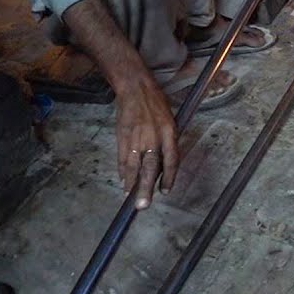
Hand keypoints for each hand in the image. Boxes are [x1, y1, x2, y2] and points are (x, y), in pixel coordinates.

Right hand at [114, 79, 178, 209]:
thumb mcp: (169, 120)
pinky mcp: (122, 136)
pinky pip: (122, 157)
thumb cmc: (155, 103)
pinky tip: (123, 180)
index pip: (171, 160)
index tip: (165, 191)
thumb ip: (167, 141)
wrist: (135, 88)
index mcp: (169, 132)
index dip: (168, 177)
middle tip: (143, 205)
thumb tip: (163, 163)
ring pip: (133, 165)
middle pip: (150, 167)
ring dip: (131, 183)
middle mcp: (153, 137)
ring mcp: (136, 137)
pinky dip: (122, 170)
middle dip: (146, 187)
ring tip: (130, 197)